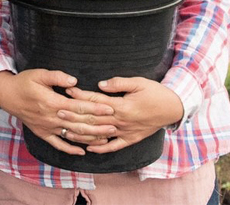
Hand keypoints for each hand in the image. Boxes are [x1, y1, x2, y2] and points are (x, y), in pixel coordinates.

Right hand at [0, 70, 115, 155]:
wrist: (7, 95)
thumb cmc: (24, 82)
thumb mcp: (39, 74)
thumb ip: (57, 76)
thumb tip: (74, 81)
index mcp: (51, 102)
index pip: (78, 107)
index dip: (95, 108)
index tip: (110, 108)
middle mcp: (51, 117)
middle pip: (79, 123)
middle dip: (98, 125)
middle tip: (115, 125)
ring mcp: (47, 127)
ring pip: (72, 135)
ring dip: (90, 138)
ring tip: (106, 138)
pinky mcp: (42, 133)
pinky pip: (58, 144)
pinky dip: (71, 150)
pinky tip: (82, 152)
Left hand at [63, 76, 183, 153]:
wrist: (174, 108)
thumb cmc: (155, 92)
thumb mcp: (138, 82)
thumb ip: (118, 83)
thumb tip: (100, 84)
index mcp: (122, 106)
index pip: (96, 101)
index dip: (80, 96)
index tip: (67, 91)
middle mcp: (121, 121)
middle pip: (93, 119)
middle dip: (75, 115)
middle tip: (58, 111)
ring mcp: (126, 132)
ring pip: (100, 135)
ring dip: (82, 133)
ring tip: (66, 130)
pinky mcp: (131, 139)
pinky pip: (114, 147)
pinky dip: (101, 148)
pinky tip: (89, 148)